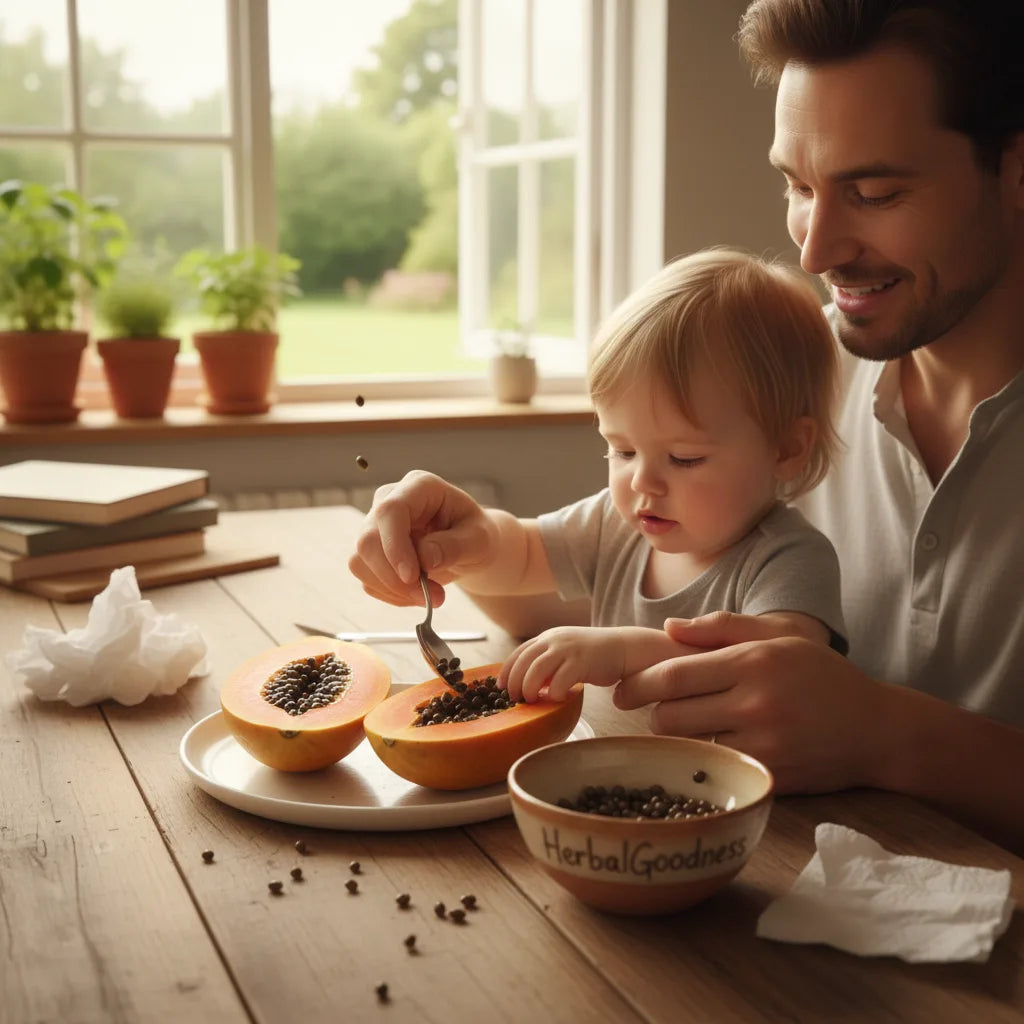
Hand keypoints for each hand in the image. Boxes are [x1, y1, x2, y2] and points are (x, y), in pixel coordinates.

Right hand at [348, 470, 498, 607]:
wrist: (468, 547)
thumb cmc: (475, 535)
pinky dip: (392, 595)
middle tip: (434, 596)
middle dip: (395, 577)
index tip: (412, 577)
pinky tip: (417, 593)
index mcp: (419, 487)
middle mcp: (389, 500)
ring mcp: (375, 525)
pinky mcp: (370, 551)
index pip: (390, 510)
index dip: (395, 545)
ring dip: (394, 590)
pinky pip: (367, 579)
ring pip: (360, 562)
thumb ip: (454, 546)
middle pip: (368, 539)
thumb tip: (425, 559)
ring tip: (432, 596)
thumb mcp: (479, 539)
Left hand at [499, 627, 628, 701]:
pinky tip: (557, 698)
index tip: (500, 688)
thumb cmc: (592, 656)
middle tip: (515, 699)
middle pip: (524, 661)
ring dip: (530, 688)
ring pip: (537, 670)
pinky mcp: (582, 661)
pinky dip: (554, 692)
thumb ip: (546, 663)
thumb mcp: (564, 653)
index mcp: (547, 637)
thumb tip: (527, 685)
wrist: (622, 648)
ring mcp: (568, 649)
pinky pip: (560, 680)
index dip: (507, 671)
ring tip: (532, 700)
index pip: (519, 653)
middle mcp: (554, 640)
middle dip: (515, 683)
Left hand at [613, 614, 890, 793]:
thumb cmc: (822, 677)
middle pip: (669, 716)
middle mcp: (754, 704)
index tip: (622, 690)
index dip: (637, 685)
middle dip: (654, 713)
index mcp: (752, 662)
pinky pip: (716, 768)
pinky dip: (707, 758)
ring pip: (688, 745)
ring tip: (687, 725)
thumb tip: (667, 629)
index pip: (672, 676)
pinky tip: (715, 746)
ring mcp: (762, 745)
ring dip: (678, 737)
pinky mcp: (769, 777)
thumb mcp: (779, 637)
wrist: (878, 730)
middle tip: (656, 708)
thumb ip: (720, 629)